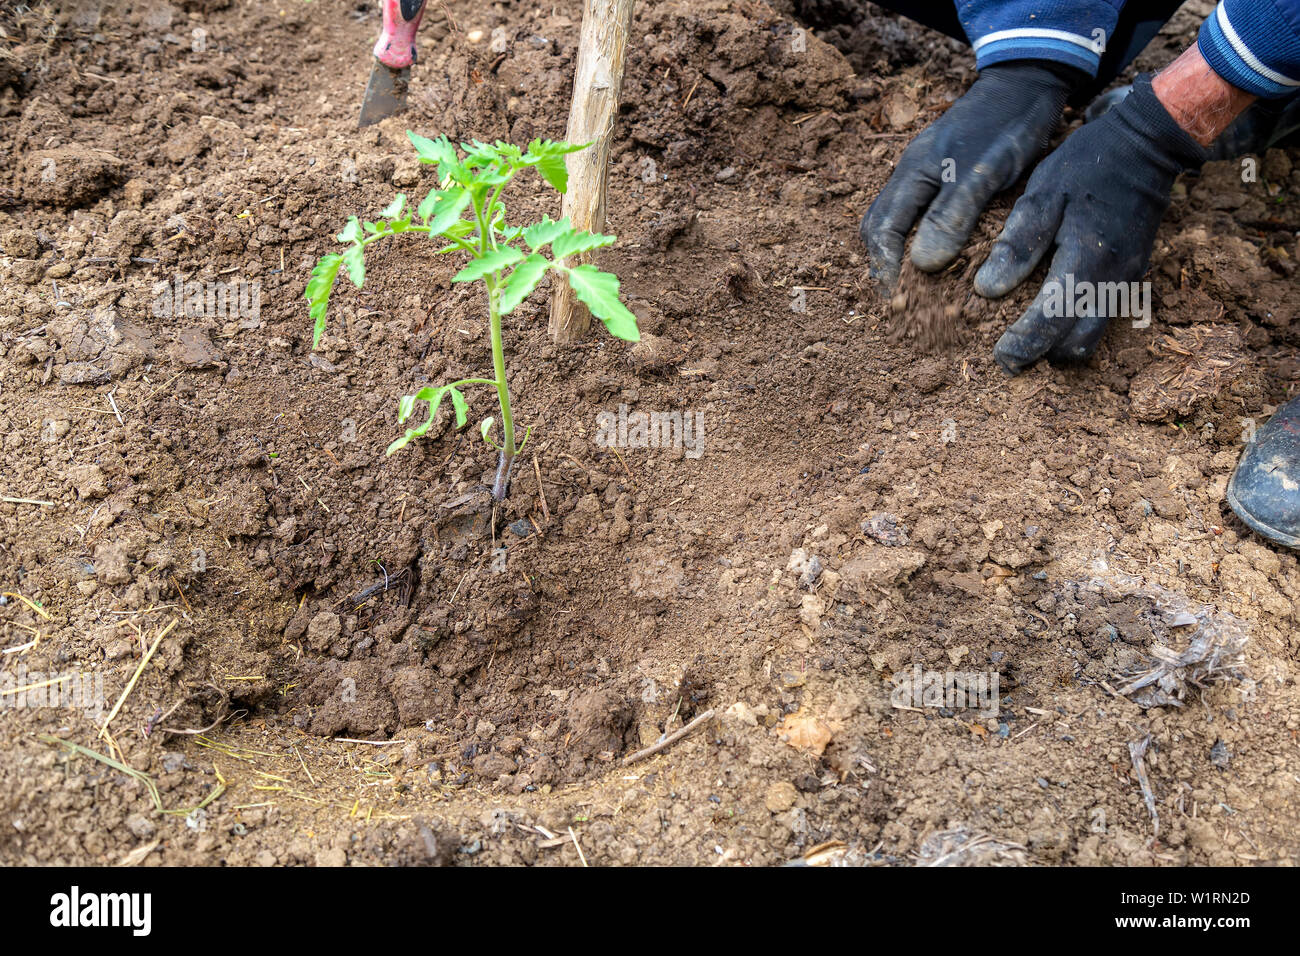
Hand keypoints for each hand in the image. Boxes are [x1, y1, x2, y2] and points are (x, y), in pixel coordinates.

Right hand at [861, 61, 1081, 289]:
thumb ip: (951, 216)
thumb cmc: (1007, 125)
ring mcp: (928, 176)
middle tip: (903, 300)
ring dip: (905, 256)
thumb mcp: (981, 172)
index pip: (880, 229)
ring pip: (901, 223)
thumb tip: (921, 265)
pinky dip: (927, 242)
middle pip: (881, 228)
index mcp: (911, 174)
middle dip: (886, 265)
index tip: (898, 300)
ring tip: (920, 288)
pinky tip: (945, 259)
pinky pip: (924, 217)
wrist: (1030, 83)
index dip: (884, 268)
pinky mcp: (949, 178)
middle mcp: (912, 176)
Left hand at [976, 75, 1207, 373]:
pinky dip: (1076, 325)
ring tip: (1027, 334)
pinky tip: (1051, 311)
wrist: (1146, 146)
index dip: (1025, 345)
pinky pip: (1103, 316)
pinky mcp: (1131, 275)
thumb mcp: (1042, 194)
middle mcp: (1113, 278)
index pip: (1054, 321)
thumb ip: (1018, 242)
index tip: (1001, 357)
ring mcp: (1127, 279)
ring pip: (1094, 335)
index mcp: (1087, 259)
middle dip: (1043, 353)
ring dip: (1061, 343)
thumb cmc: (1086, 166)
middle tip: (1010, 351)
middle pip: (1078, 343)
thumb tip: (987, 289)